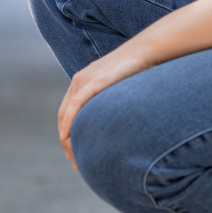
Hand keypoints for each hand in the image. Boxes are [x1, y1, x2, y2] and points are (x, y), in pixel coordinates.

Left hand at [57, 39, 147, 167]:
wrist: (147, 51)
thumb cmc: (140, 71)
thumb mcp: (122, 91)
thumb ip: (114, 105)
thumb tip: (121, 126)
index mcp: (84, 82)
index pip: (68, 112)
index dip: (68, 133)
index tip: (74, 153)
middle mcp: (80, 81)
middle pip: (64, 116)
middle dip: (67, 141)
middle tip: (74, 162)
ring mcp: (86, 80)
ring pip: (67, 114)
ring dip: (67, 137)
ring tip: (73, 157)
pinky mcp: (95, 81)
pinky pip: (77, 105)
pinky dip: (70, 122)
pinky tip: (67, 137)